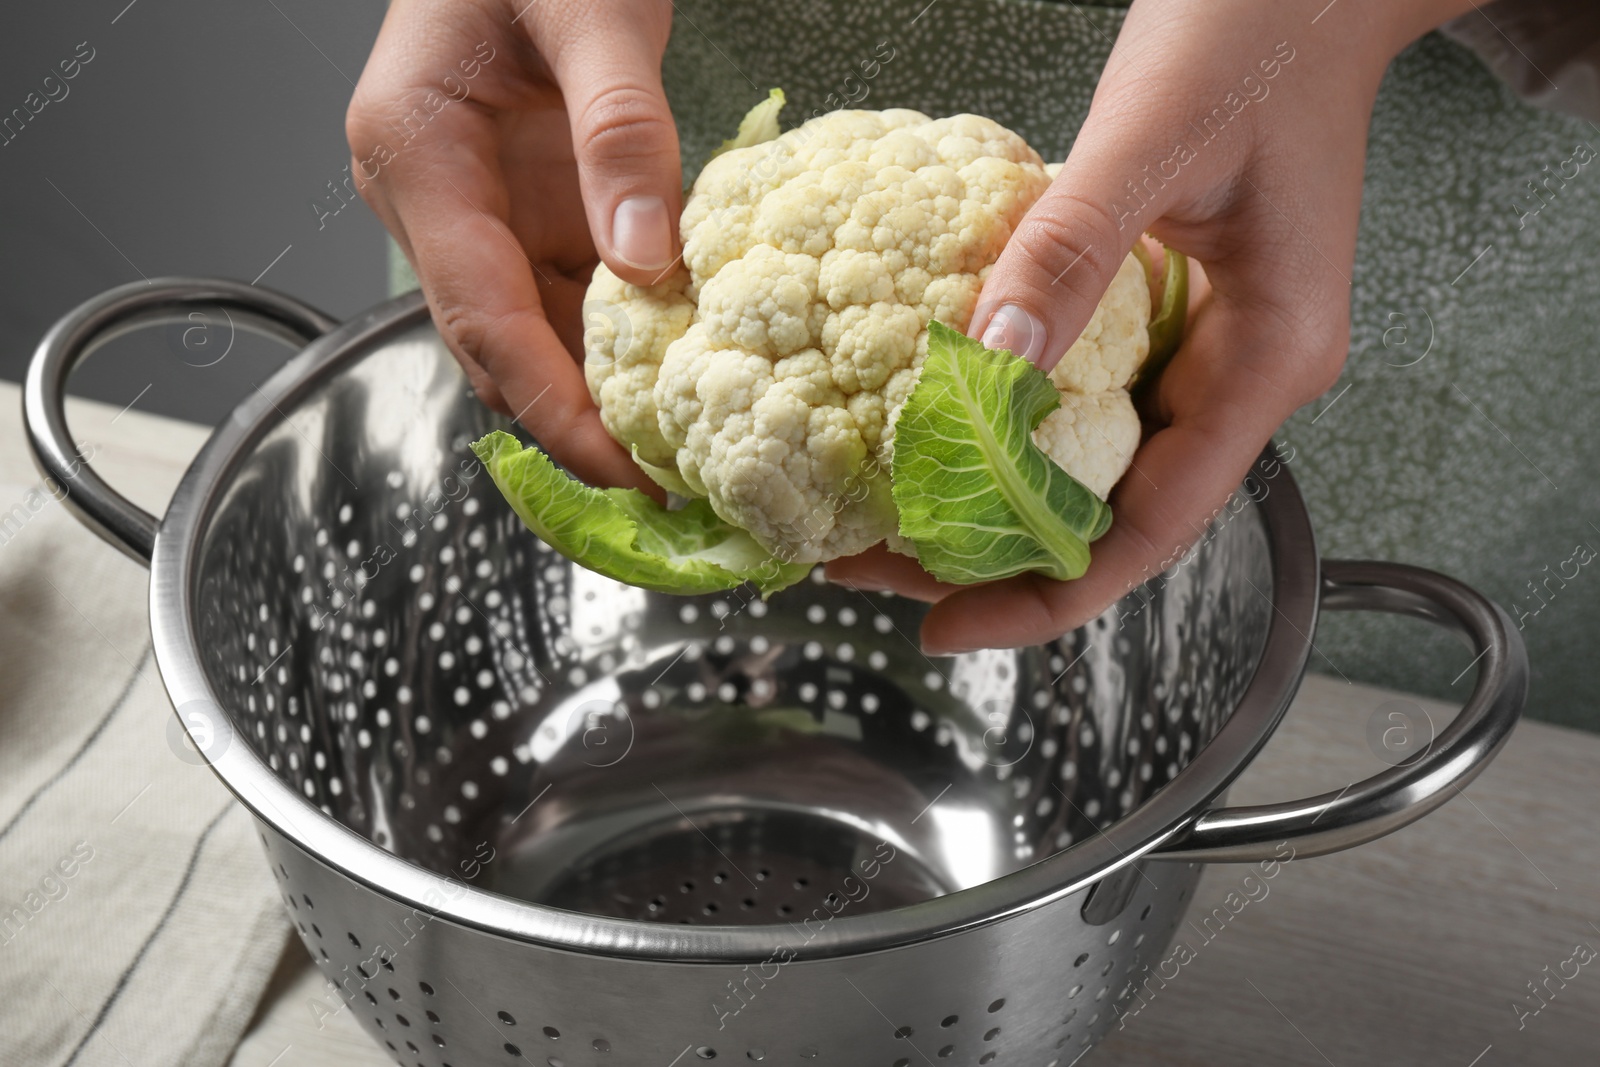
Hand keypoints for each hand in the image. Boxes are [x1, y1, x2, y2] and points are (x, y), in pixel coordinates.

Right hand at [346, 0, 680, 493]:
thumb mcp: (592, 11)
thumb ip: (619, 131)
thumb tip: (648, 260)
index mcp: (417, 156)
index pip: (481, 316)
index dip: (552, 407)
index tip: (622, 473)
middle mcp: (439, 197)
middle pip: (501, 343)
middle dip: (579, 422)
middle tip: (671, 487)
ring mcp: (484, 205)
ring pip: (537, 330)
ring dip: (603, 392)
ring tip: (685, 451)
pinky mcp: (533, 203)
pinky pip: (572, 293)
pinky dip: (623, 340)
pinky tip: (681, 373)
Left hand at [828, 0, 1474, 653]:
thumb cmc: (1265, 30)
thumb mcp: (1153, 138)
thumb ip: (1071, 249)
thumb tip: (988, 357)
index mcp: (1271, 356)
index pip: (1158, 526)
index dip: (1053, 595)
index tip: (952, 625)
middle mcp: (1244, 369)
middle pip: (1117, 510)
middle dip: (1000, 557)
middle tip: (879, 568)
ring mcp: (1208, 341)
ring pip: (1096, 459)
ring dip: (998, 493)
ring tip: (888, 512)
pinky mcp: (1169, 304)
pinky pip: (1087, 390)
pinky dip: (1011, 418)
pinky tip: (936, 421)